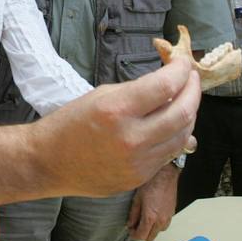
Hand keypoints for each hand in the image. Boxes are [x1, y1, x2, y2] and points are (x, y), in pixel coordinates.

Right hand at [34, 56, 199, 197]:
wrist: (48, 161)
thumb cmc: (68, 124)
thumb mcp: (99, 96)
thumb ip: (135, 92)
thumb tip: (166, 85)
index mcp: (116, 110)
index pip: (165, 86)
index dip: (180, 71)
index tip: (182, 63)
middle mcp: (131, 138)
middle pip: (183, 112)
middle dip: (193, 91)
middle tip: (191, 80)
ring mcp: (138, 162)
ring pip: (182, 136)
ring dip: (189, 114)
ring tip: (185, 101)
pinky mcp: (140, 177)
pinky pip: (168, 154)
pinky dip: (175, 136)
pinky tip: (170, 125)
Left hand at [126, 163, 178, 240]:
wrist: (165, 176)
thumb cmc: (151, 184)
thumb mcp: (137, 198)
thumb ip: (133, 214)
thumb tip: (130, 224)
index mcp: (150, 217)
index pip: (142, 235)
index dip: (134, 235)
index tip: (130, 231)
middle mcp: (161, 221)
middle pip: (150, 237)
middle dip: (142, 234)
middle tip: (135, 226)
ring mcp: (168, 218)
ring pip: (158, 232)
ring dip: (151, 230)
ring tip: (143, 220)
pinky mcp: (172, 214)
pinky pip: (164, 225)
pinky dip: (158, 225)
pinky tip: (152, 216)